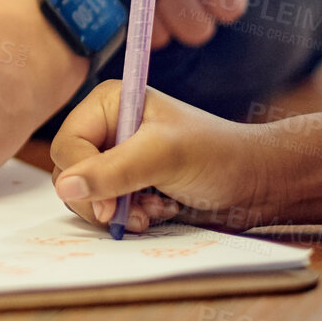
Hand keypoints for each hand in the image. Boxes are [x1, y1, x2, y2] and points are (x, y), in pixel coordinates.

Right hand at [50, 83, 321, 231]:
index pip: (67, 145)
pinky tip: (161, 212)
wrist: (257, 182)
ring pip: (87, 195)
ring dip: (119, 211)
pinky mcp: (129, 183)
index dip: (83, 179)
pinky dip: (130, 217)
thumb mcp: (163, 157)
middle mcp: (107, 127)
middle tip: (138, 214)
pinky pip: (107, 207)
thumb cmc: (217, 155)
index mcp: (107, 103)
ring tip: (155, 211)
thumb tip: (64, 187)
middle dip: (104, 199)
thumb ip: (112, 171)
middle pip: (71, 174)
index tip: (110, 207)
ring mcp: (118, 157)